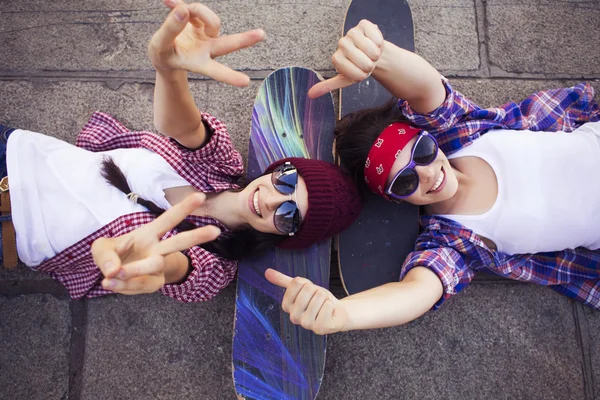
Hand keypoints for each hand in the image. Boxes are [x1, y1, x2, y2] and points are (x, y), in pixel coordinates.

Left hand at [91, 193, 219, 294]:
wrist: (114, 276)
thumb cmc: (112, 255)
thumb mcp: (101, 248)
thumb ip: (104, 254)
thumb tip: (113, 271)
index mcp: (150, 233)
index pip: (169, 219)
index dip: (184, 208)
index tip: (201, 196)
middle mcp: (158, 249)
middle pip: (179, 242)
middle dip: (197, 236)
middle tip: (215, 231)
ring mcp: (158, 268)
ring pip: (155, 267)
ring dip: (134, 271)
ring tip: (114, 275)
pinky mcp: (153, 284)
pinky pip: (138, 285)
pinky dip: (121, 285)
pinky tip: (110, 282)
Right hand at [148, 0, 265, 85]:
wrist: (163, 50)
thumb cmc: (162, 54)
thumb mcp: (159, 46)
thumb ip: (170, 30)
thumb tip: (183, 9)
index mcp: (199, 63)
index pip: (216, 71)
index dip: (229, 76)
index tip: (246, 82)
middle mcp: (209, 48)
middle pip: (228, 43)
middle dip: (244, 39)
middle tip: (262, 34)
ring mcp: (208, 34)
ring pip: (208, 17)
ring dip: (193, 10)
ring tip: (175, 11)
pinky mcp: (202, 20)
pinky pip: (194, 7)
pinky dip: (179, 4)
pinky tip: (167, 3)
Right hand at [265, 268, 347, 334]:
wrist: (336, 312)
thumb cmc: (318, 300)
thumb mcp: (302, 287)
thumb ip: (284, 280)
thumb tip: (267, 272)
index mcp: (286, 306)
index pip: (296, 283)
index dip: (306, 283)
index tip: (309, 292)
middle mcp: (294, 317)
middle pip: (307, 289)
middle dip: (317, 290)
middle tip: (318, 299)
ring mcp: (306, 324)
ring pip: (319, 297)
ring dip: (325, 297)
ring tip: (324, 304)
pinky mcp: (319, 328)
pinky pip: (327, 306)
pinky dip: (330, 305)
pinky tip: (329, 311)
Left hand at [308, 19, 383, 98]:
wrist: (370, 53)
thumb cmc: (357, 67)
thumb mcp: (344, 79)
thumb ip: (328, 86)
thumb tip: (310, 94)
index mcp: (336, 58)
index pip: (356, 74)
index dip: (362, 75)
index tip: (360, 72)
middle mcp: (342, 44)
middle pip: (364, 63)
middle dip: (370, 66)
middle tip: (367, 62)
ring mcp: (353, 32)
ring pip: (372, 51)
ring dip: (376, 55)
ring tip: (371, 54)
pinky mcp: (364, 25)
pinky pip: (376, 38)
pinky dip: (379, 44)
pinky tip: (374, 43)